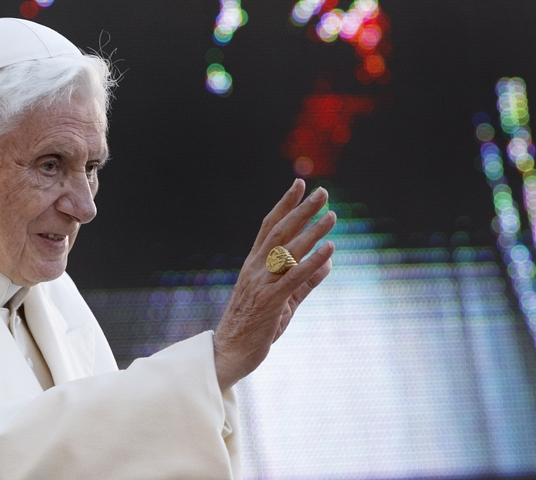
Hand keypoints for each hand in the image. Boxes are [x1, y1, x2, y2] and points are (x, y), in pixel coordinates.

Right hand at [213, 179, 335, 390]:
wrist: (229, 353)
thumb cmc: (254, 327)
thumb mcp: (284, 300)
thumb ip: (306, 280)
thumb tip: (329, 260)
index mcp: (254, 265)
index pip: (269, 227)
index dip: (285, 205)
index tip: (299, 185)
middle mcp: (255, 269)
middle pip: (280, 232)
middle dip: (302, 210)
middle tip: (323, 192)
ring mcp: (261, 284)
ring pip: (289, 250)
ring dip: (312, 231)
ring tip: (332, 216)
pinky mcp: (270, 302)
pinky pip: (295, 277)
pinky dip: (313, 261)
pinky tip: (329, 249)